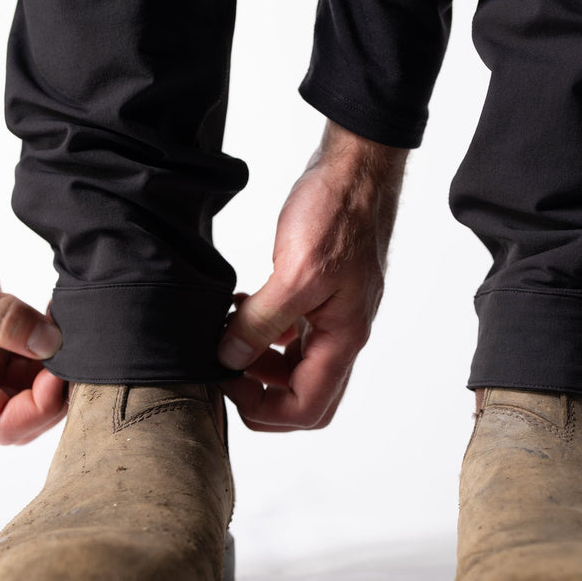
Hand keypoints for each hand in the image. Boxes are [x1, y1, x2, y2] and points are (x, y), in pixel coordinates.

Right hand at [0, 143, 66, 443]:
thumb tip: (47, 345)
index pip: (0, 424)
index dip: (40, 408)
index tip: (65, 370)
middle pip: (21, 413)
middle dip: (54, 394)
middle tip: (79, 355)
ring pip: (30, 389)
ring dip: (56, 369)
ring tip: (73, 333)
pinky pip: (30, 359)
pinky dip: (51, 347)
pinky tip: (62, 322)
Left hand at [217, 121, 407, 431]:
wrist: (356, 171)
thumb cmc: (339, 214)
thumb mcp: (296, 274)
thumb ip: (261, 323)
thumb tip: (229, 358)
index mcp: (343, 339)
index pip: (307, 408)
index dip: (263, 409)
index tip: (228, 383)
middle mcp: (341, 335)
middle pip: (303, 394)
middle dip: (261, 394)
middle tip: (226, 371)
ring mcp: (330, 316)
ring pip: (294, 365)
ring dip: (258, 361)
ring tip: (227, 336)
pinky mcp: (318, 296)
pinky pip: (290, 332)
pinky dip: (263, 332)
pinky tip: (240, 310)